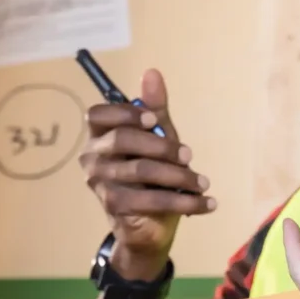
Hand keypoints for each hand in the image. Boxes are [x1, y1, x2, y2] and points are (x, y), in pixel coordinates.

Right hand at [79, 68, 212, 277]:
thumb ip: (155, 110)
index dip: (125, 113)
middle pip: (122, 140)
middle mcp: (92, 156)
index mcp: (100, 134)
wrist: (151, 225)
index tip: (152, 120)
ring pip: (141, 170)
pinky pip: (152, 199)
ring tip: (203, 182)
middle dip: (162, 145)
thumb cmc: (154, 175)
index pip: (99, 114)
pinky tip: (207, 203)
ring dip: (180, 176)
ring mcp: (99, 183)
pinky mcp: (114, 207)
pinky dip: (185, 201)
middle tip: (189, 155)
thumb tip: (152, 72)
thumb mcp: (158, 139)